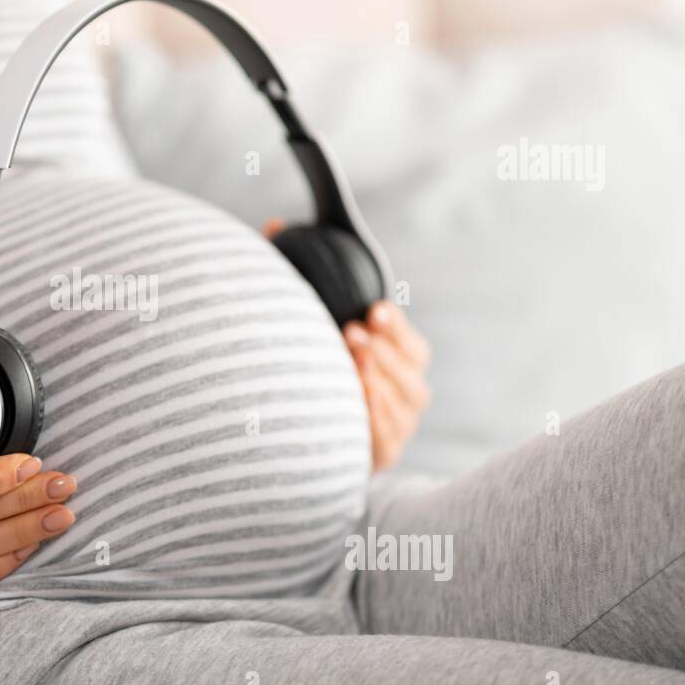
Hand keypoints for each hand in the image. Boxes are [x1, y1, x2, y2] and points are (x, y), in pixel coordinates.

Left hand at [262, 218, 430, 471]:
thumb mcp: (306, 326)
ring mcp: (395, 431)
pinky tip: (354, 398)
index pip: (411, 347)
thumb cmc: (307, 374)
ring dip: (379, 379)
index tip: (371, 308)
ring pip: (403, 405)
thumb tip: (272, 225)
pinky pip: (385, 439)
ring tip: (351, 358)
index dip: (396, 327)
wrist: (294, 446)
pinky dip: (373, 417)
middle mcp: (402, 398)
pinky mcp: (379, 459)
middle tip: (352, 330)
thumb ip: (293, 279)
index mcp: (395, 367)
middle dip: (386, 349)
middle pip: (413, 374)